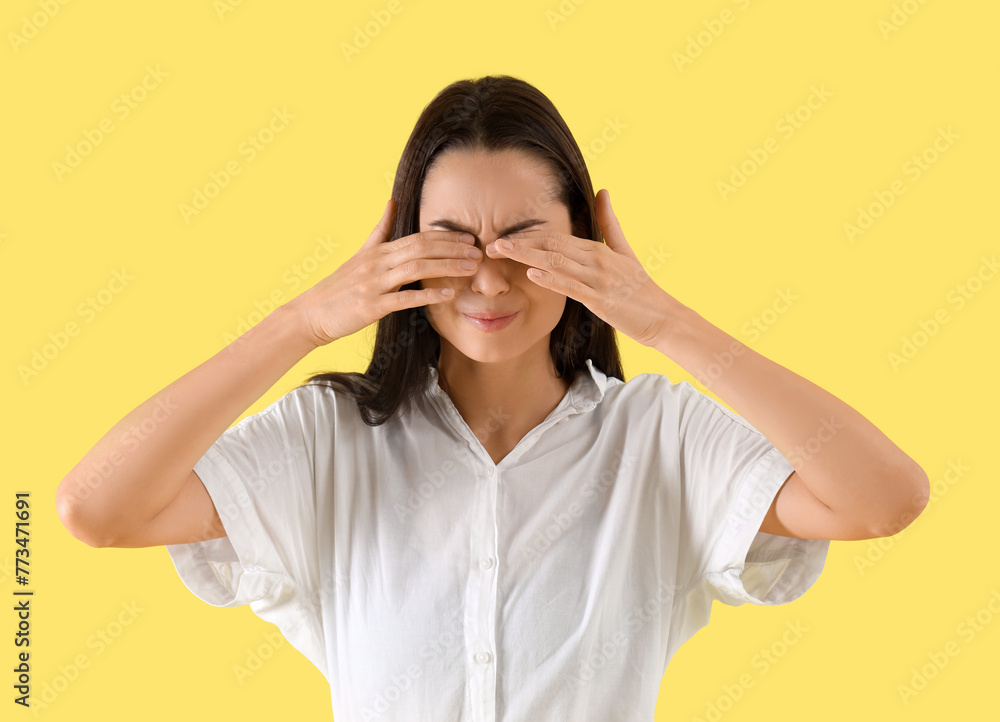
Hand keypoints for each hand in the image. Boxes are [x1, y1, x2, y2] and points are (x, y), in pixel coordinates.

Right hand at [286, 199, 481, 347]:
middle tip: (479, 252)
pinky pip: (405, 299)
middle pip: (421, 249)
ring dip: (447, 267)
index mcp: (378, 251)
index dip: (445, 236)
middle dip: (453, 249)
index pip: (417, 237)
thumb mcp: (360, 254)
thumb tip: (391, 202)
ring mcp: (374, 284)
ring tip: (471, 270)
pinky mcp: (372, 306)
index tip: (468, 237)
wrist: (311, 314)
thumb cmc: (339, 287)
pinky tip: (449, 295)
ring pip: (416, 269)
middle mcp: (377, 263)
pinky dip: (428, 295)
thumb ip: (379, 230)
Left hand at [483, 189, 678, 348]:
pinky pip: (572, 286)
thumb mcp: (625, 251)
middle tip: (490, 243)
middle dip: (519, 244)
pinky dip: (551, 279)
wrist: (664, 316)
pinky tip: (532, 274)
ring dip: (526, 256)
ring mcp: (598, 278)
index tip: (503, 237)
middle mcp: (596, 259)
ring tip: (501, 252)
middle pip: (551, 246)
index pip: (556, 238)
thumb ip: (610, 223)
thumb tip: (604, 190)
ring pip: (556, 262)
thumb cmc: (641, 288)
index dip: (528, 237)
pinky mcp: (600, 298)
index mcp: (598, 249)